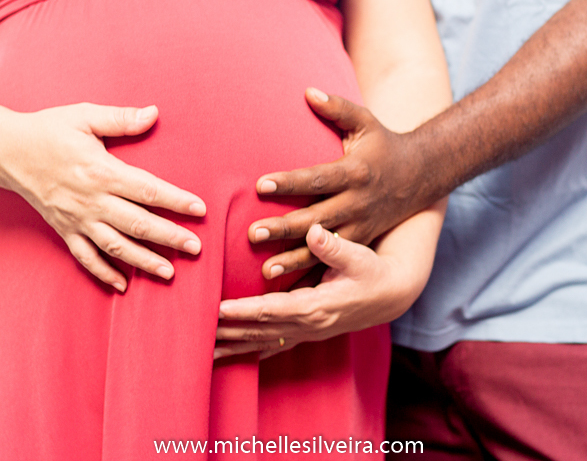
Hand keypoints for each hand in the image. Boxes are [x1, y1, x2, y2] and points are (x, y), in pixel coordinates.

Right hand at [0, 102, 205, 291]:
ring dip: (143, 260)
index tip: (199, 209)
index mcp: (101, 171)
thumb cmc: (49, 130)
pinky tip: (123, 285)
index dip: (176, 200)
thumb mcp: (85, 116)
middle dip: (169, 237)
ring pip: (115, 245)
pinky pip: (85, 257)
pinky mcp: (63, 230)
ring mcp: (76, 219)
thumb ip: (121, 118)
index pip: (147, 189)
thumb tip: (154, 113)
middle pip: (138, 223)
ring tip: (170, 272)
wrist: (6, 151)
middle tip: (196, 247)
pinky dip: (103, 273)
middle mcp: (91, 200)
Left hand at [215, 224, 427, 359]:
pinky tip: (230, 355)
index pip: (274, 310)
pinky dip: (249, 350)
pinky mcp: (307, 333)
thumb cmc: (373, 271)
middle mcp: (309, 324)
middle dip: (229, 331)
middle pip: (261, 331)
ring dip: (234, 346)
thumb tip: (315, 232)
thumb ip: (334, 247)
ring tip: (203, 350)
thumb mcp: (358, 256)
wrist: (392, 294)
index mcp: (317, 306)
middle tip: (195, 331)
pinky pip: (273, 345)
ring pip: (263, 342)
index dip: (246, 310)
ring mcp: (308, 333)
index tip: (219, 309)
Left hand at [249, 88, 431, 277]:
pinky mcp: (360, 242)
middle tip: (252, 233)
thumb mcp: (365, 122)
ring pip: (324, 247)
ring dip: (295, 259)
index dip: (289, 181)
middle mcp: (357, 202)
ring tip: (266, 269)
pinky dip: (312, 273)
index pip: (316, 178)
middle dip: (284, 227)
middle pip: (316, 218)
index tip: (260, 184)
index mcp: (355, 172)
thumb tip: (308, 91)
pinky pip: (334, 261)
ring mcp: (360, 226)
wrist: (421, 176)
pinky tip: (288, 287)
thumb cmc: (383, 144)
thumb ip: (337, 108)